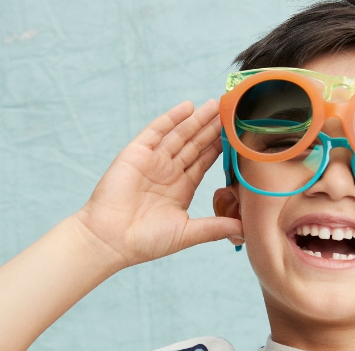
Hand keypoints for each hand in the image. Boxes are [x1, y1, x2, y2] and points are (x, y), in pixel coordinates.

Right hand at [74, 100, 242, 268]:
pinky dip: (171, 118)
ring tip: (216, 104)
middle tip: (232, 110)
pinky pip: (156, 131)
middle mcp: (169, 171)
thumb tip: (243, 227)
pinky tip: (188, 107)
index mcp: (182, 188)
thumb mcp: (187, 233)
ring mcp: (153, 161)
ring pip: (180, 134)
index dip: (221, 147)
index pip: (205, 161)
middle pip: (195, 143)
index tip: (239, 134)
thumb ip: (214, 227)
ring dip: (197, 119)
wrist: (111, 241)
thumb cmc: (145, 242)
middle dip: (212, 127)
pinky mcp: (137, 154)